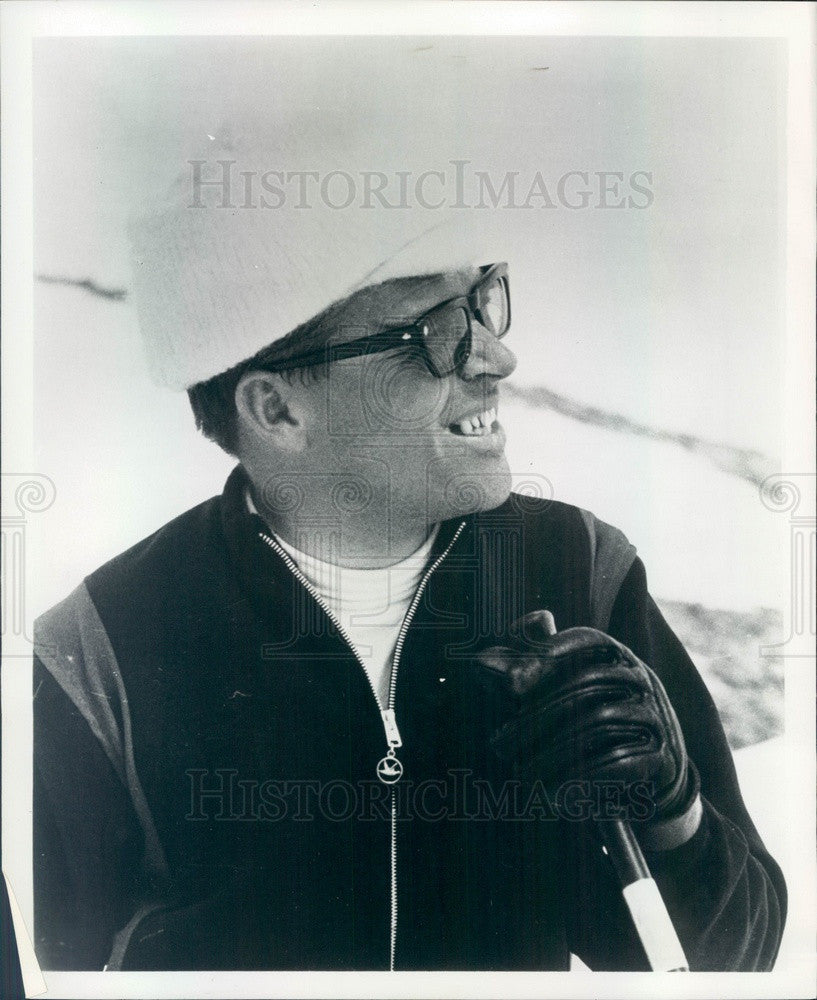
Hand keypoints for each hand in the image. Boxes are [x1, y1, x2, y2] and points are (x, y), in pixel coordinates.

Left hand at [475, 610, 701, 849]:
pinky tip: (554, 792)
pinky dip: (583, 776)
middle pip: (586, 684)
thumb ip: (519, 675)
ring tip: (522, 773)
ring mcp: (653, 712)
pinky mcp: (661, 753)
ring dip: (554, 751)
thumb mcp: (554, 694)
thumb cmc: (586, 726)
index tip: (510, 686)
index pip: (583, 641)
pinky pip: (622, 759)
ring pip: (600, 720)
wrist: (646, 778)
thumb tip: (482, 662)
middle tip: (499, 745)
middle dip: (536, 717)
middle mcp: (637, 676)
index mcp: (611, 653)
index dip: (546, 657)